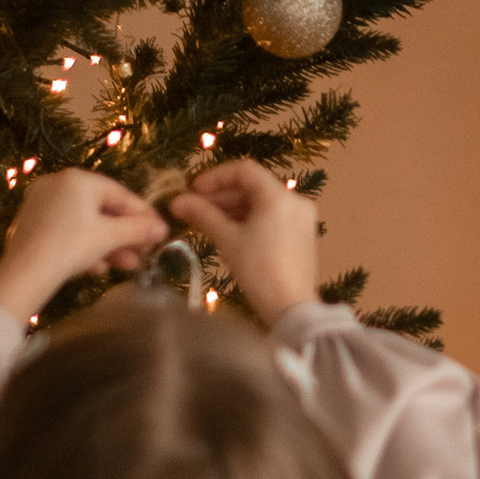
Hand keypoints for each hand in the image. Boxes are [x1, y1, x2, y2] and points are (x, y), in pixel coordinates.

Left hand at [0, 168, 166, 321]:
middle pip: (101, 209)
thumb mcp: (109, 237)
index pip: (119, 193)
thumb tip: (163, 228)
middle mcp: (57, 184)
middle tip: (143, 253)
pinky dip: (84, 246)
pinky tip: (97, 268)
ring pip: (84, 223)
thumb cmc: (71, 247)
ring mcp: (41, 203)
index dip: (143, 214)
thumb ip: (138, 230)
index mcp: (77, 179)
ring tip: (126, 265)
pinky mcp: (31, 223)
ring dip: (107, 245)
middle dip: (124, 235)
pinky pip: (66, 230)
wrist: (24, 274)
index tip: (160, 231)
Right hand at [170, 157, 321, 322]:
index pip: (244, 170)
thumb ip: (203, 215)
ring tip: (205, 220)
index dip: (215, 177)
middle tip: (194, 207)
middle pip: (253, 186)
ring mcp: (302, 218)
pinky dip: (249, 219)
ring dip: (233, 208)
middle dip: (221, 196)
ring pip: (261, 202)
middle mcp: (296, 200)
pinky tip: (227, 230)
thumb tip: (177, 202)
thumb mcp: (227, 239)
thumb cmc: (258, 271)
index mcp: (279, 196)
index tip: (193, 190)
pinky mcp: (302, 234)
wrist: (291, 308)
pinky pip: (272, 216)